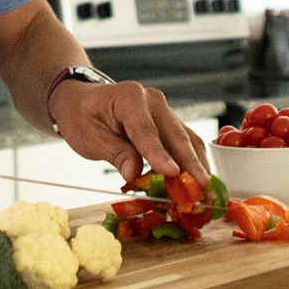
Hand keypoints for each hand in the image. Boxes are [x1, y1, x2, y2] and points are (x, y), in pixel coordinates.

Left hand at [48, 80, 210, 187]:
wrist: (81, 103)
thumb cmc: (82, 117)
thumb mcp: (89, 136)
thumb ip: (115, 153)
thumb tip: (134, 174)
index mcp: (129, 97)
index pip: (145, 130)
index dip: (159, 154)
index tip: (173, 173)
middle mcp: (152, 100)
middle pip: (175, 135)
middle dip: (191, 164)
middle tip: (203, 189)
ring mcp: (164, 111)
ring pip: (187, 139)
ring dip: (198, 166)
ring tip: (207, 191)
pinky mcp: (169, 124)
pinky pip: (184, 143)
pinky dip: (192, 162)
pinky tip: (197, 182)